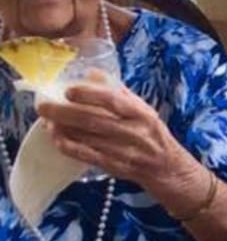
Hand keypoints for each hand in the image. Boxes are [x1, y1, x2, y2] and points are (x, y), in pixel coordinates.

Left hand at [37, 80, 187, 190]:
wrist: (168, 167)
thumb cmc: (152, 134)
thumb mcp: (144, 110)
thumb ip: (119, 92)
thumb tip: (92, 73)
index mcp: (141, 114)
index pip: (114, 101)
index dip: (89, 95)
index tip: (68, 90)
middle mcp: (134, 132)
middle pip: (94, 120)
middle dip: (64, 112)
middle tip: (43, 106)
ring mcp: (125, 151)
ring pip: (87, 139)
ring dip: (63, 129)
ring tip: (47, 121)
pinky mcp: (116, 166)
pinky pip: (88, 156)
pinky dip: (70, 147)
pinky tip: (58, 139)